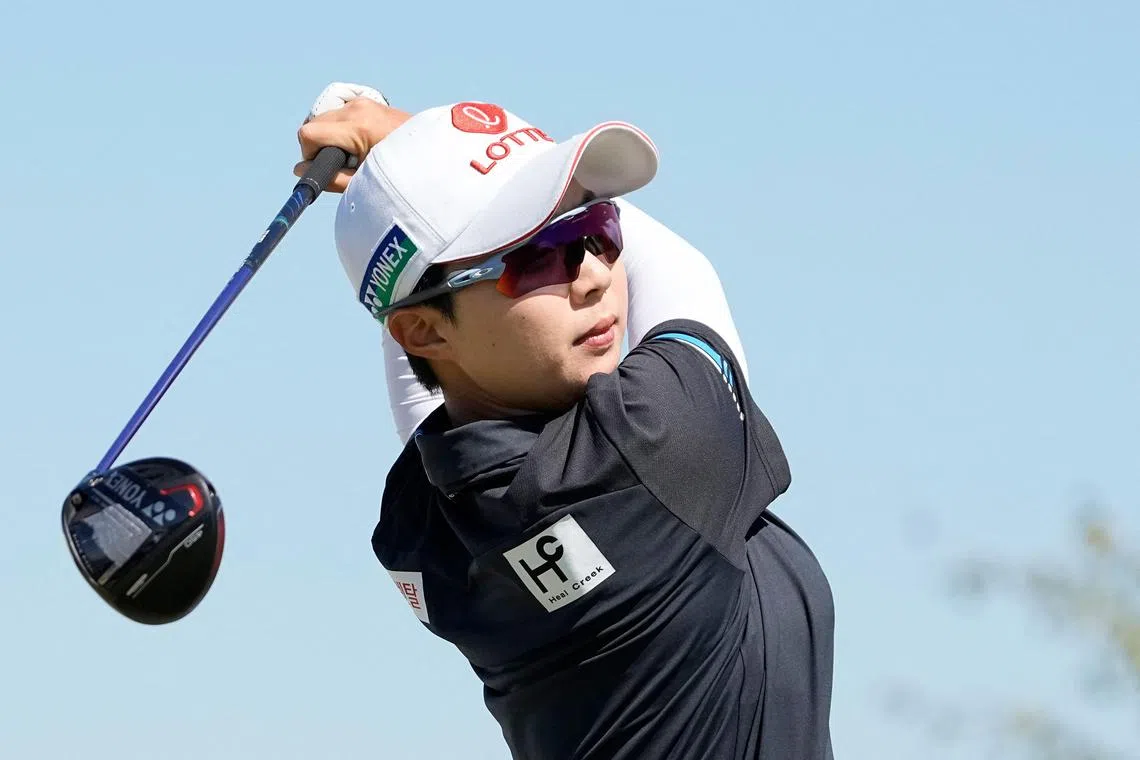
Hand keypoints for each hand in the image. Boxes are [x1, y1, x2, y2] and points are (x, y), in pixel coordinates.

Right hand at [294, 82, 411, 192]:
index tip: (324, 168)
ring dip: (330, 137)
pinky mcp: (368, 101)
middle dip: (318, 146)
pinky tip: (358, 144)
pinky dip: (340, 129)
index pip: (309, 133)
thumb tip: (299, 171)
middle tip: (341, 165)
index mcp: (357, 127)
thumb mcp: (365, 182)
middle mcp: (357, 108)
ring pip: (325, 118)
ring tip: (354, 155)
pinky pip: (339, 113)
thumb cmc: (402, 173)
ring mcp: (363, 102)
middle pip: (314, 123)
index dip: (309, 155)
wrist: (433, 155)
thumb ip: (331, 178)